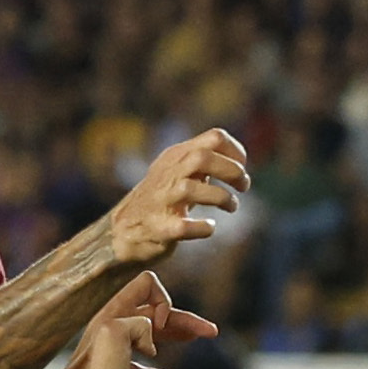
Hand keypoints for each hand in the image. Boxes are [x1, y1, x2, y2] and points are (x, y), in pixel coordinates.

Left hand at [41, 271, 213, 368]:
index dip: (163, 301)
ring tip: (199, 338)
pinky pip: (143, 368)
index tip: (158, 326)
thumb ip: (140, 323)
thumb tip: (150, 341)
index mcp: (116, 310)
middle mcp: (117, 324)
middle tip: (211, 331)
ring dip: (178, 335)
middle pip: (158, 313)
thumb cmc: (95, 368)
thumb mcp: (116, 332)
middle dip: (185, 319)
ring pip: (154, 337)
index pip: (148, 284)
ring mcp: (118, 348)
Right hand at [104, 129, 248, 267]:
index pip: (214, 137)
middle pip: (203, 158)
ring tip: (231, 206)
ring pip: (191, 189)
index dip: (236, 151)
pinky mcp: (158, 228)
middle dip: (231, 171)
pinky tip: (209, 227)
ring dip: (221, 197)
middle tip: (243, 187)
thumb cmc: (160, 199)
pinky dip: (202, 227)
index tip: (243, 168)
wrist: (124, 230)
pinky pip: (182, 226)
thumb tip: (237, 161)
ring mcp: (160, 200)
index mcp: (176, 156)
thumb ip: (202, 162)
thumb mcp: (178, 171)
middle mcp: (167, 173)